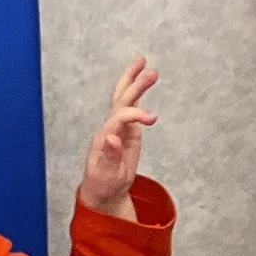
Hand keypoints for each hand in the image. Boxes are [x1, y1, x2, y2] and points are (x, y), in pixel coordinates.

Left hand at [76, 56, 158, 218]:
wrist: (103, 192)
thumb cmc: (103, 185)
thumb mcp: (106, 175)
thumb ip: (110, 156)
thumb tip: (111, 138)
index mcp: (103, 137)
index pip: (120, 117)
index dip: (135, 114)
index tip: (152, 119)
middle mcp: (109, 128)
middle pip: (121, 101)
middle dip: (134, 85)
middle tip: (150, 71)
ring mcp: (118, 128)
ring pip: (124, 99)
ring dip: (134, 81)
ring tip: (145, 63)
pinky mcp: (127, 130)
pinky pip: (131, 107)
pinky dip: (137, 93)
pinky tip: (143, 80)